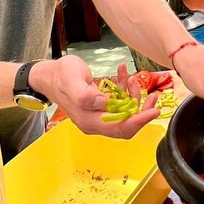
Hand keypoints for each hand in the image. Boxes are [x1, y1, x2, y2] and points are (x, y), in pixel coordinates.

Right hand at [30, 57, 158, 136]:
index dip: (139, 121)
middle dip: (142, 110)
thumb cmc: (60, 75)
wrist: (49, 75)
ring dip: (133, 97)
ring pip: (124, 113)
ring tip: (132, 78)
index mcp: (89, 120)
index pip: (120, 128)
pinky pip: (118, 103)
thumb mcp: (72, 80)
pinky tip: (124, 75)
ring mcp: (97, 116)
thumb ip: (86, 94)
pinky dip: (124, 90)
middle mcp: (94, 122)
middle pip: (126, 124)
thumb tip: (104, 103)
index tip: (154, 111)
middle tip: (152, 95)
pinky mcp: (100, 108)